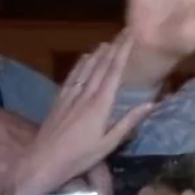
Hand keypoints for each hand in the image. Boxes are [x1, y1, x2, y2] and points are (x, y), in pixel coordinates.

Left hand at [12, 34, 153, 194]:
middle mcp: (86, 95)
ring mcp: (70, 96)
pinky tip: (85, 58)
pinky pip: (72, 76)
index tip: (131, 37)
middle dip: (114, 48)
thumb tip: (151, 104)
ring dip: (98, 53)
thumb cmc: (80, 156)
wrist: (43, 161)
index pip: (114, 72)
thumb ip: (129, 122)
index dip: (123, 52)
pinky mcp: (59, 100)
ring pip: (86, 68)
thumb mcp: (109, 144)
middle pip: (102, 66)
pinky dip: (80, 64)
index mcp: (100, 105)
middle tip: (124, 33)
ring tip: (108, 42)